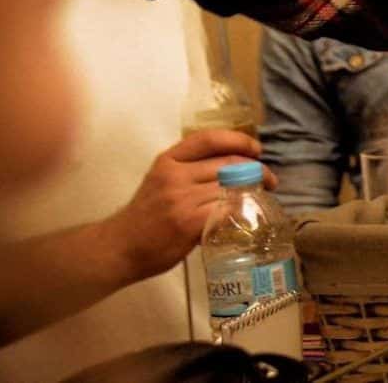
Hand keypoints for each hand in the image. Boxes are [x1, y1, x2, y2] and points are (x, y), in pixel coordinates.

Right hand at [98, 130, 276, 280]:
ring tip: (261, 198)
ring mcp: (182, 198)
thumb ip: (190, 171)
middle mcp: (175, 174)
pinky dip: (241, 211)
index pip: (210, 138)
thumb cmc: (144, 216)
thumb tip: (234, 169)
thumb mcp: (160, 181)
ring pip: (231, 187)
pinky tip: (247, 215)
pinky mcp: (189, 222)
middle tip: (269, 180)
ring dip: (252, 192)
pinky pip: (226, 210)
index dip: (239, 140)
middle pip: (228, 164)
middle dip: (256, 170)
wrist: (117, 248)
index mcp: (168, 160)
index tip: (256, 150)